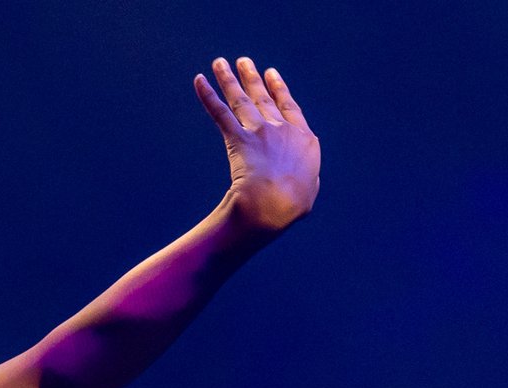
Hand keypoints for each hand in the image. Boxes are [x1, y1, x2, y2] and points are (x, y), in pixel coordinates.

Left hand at [195, 56, 320, 233]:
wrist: (275, 204)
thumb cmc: (294, 204)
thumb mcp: (308, 190)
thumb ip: (306, 179)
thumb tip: (302, 183)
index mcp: (304, 140)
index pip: (289, 108)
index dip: (278, 90)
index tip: (271, 74)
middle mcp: (282, 129)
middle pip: (263, 97)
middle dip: (252, 78)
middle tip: (244, 62)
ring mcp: (259, 131)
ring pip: (241, 99)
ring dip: (229, 79)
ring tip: (220, 63)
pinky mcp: (238, 139)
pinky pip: (220, 113)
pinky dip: (208, 96)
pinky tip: (199, 81)